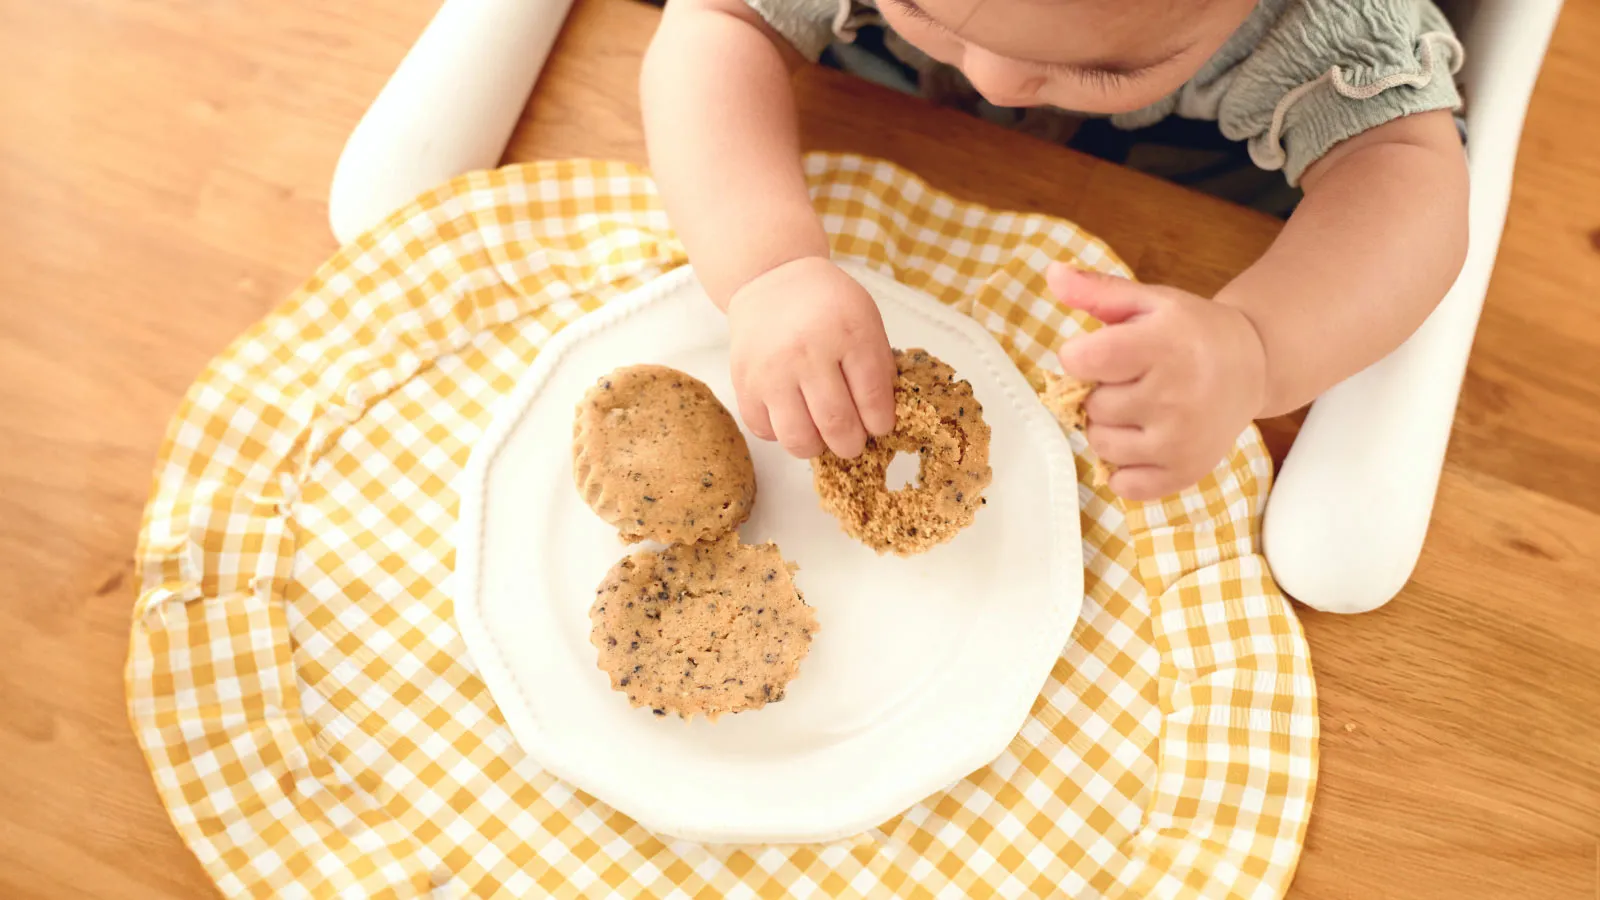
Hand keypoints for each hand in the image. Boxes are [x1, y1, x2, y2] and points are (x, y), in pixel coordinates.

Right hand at [727, 257, 896, 457]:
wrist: (771, 279)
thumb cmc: (826, 304)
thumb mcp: (866, 319)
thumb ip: (879, 366)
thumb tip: (882, 418)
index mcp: (848, 334)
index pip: (872, 399)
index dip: (880, 424)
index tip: (879, 427)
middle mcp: (806, 353)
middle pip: (836, 425)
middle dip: (852, 445)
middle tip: (853, 441)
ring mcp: (771, 371)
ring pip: (798, 439)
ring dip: (817, 447)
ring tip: (822, 436)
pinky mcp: (745, 384)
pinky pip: (765, 432)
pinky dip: (782, 434)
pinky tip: (793, 416)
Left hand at [1047, 263, 1267, 500]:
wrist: (1254, 366)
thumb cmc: (1192, 331)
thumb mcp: (1149, 301)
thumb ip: (1097, 290)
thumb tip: (1052, 273)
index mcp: (1164, 346)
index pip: (1082, 360)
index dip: (1081, 356)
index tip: (1103, 352)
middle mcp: (1175, 397)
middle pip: (1091, 406)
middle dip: (1102, 391)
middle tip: (1134, 379)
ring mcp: (1181, 441)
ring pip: (1101, 443)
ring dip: (1110, 427)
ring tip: (1140, 408)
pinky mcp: (1185, 473)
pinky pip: (1124, 484)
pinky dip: (1125, 466)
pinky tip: (1145, 440)